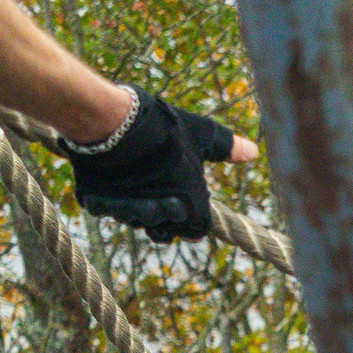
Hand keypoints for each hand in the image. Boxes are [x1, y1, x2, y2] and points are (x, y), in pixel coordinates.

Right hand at [61, 86, 258, 241]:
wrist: (115, 122)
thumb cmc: (164, 128)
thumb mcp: (201, 133)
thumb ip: (226, 148)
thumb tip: (253, 152)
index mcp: (192, 207)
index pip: (196, 230)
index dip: (191, 217)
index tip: (183, 201)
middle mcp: (161, 216)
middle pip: (163, 229)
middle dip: (162, 215)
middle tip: (157, 188)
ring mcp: (128, 212)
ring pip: (134, 220)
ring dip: (136, 208)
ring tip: (136, 180)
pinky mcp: (99, 205)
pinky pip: (107, 210)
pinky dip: (110, 198)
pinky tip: (113, 179)